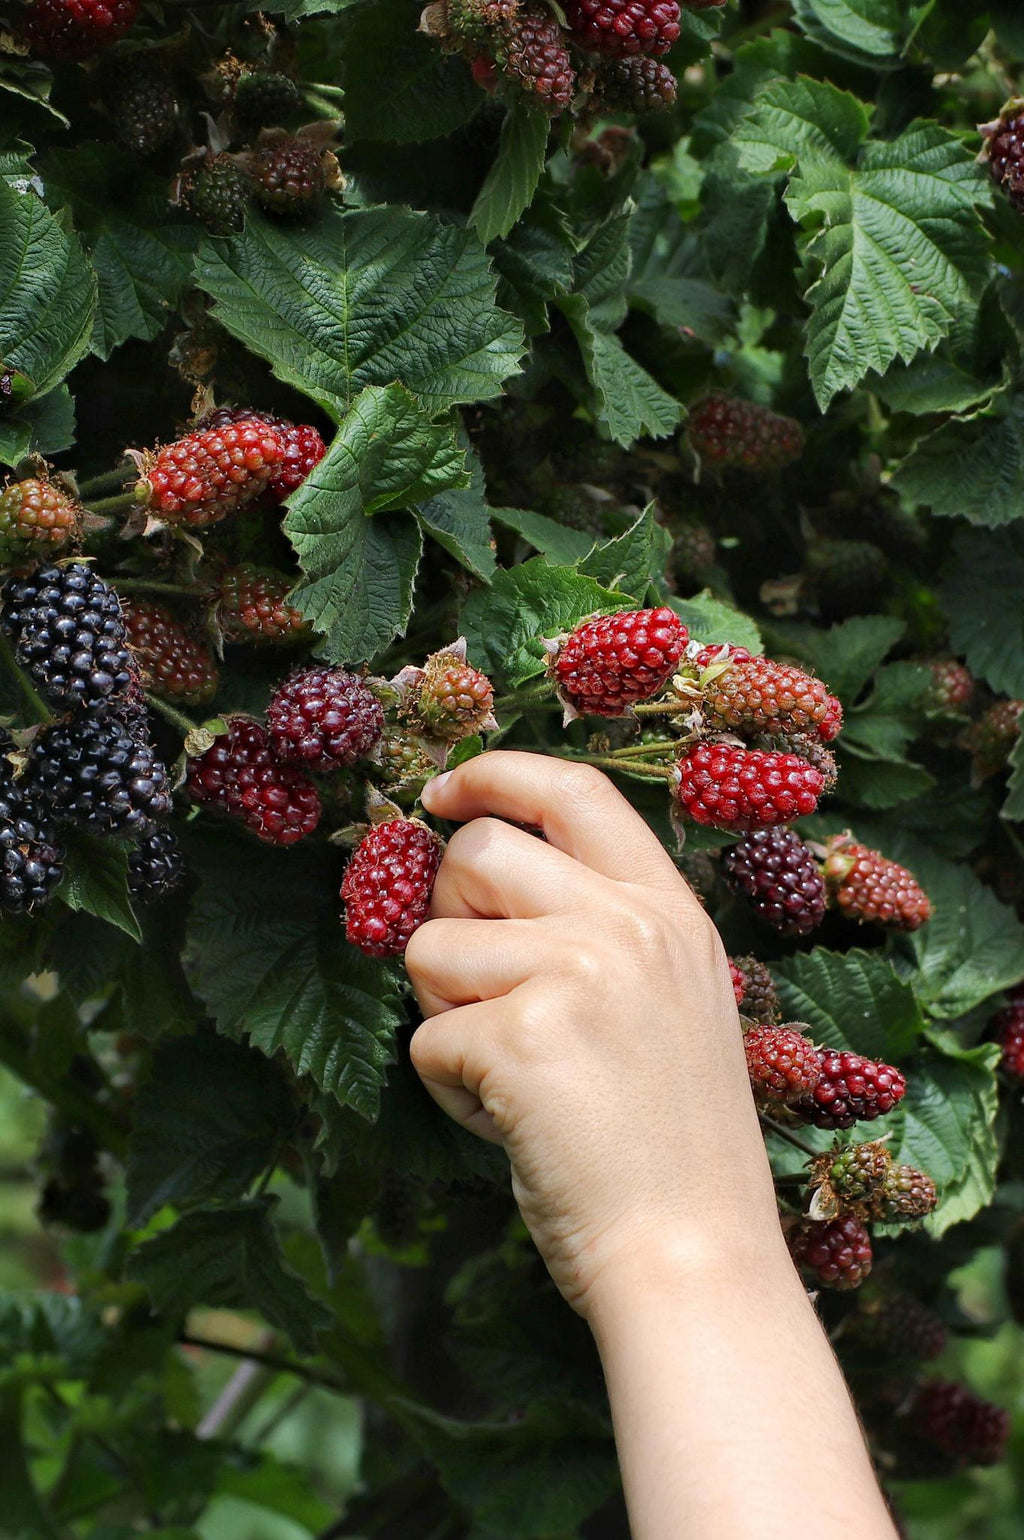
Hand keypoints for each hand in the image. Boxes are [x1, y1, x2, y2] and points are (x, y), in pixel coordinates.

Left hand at [407, 750, 782, 1316]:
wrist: (695, 1258)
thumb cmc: (672, 1147)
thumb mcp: (671, 1005)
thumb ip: (597, 931)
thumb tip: (476, 875)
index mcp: (668, 912)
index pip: (572, 788)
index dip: (496, 775)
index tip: (445, 792)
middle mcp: (628, 924)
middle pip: (477, 853)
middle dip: (446, 913)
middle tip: (479, 990)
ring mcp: (579, 973)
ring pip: (430, 946)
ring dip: (445, 1014)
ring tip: (510, 1076)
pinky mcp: (523, 1037)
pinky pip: (425, 1038)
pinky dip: (448, 1088)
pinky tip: (510, 1124)